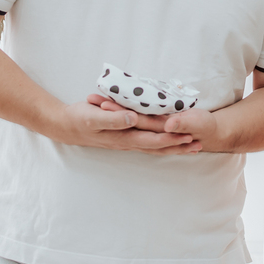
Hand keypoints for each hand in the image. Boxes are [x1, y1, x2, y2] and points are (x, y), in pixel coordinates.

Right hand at [53, 95, 199, 153]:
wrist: (64, 126)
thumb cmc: (78, 119)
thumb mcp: (93, 116)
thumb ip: (113, 117)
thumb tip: (133, 119)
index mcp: (123, 136)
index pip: (153, 139)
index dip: (171, 137)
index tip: (188, 135)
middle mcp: (127, 142)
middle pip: (158, 146)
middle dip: (178, 145)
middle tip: (198, 143)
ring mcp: (125, 142)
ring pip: (154, 147)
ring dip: (172, 147)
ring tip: (191, 146)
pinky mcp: (123, 138)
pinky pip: (147, 143)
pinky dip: (161, 144)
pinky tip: (168, 142)